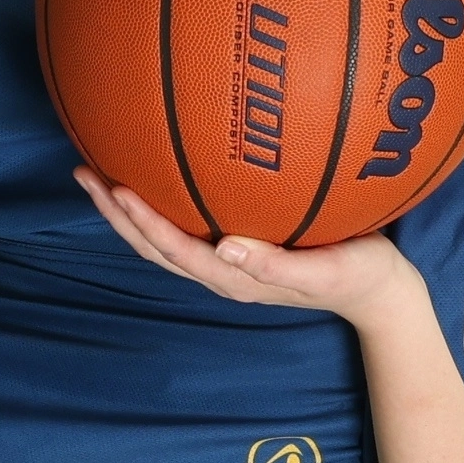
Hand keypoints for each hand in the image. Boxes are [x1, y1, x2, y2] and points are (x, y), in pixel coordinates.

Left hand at [75, 168, 424, 323]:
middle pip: (153, 245)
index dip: (142, 221)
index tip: (115, 188)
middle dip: (116, 212)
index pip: (174, 249)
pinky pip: (186, 227)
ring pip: (162, 238)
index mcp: (236, 278)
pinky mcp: (238, 247)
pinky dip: (159, 204)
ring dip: (127, 210)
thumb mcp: (326, 271)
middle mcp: (222, 271)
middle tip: (84, 172)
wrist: (379, 290)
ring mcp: (227, 261)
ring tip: (99, 173)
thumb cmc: (357, 275)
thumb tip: (227, 246)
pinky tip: (152, 174)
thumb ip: (277, 265)